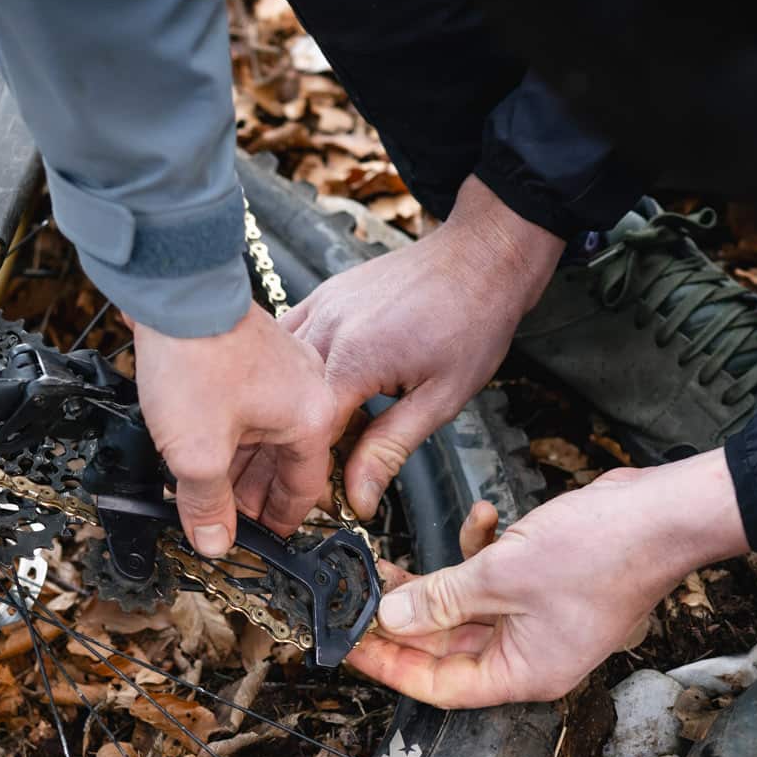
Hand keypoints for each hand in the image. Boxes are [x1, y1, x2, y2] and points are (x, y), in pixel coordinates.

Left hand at [133, 306, 339, 555]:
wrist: (171, 292)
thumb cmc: (195, 360)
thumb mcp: (196, 453)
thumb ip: (206, 505)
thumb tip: (214, 542)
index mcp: (311, 417)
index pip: (304, 489)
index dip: (278, 522)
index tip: (257, 541)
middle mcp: (306, 390)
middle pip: (283, 461)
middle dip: (250, 495)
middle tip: (221, 520)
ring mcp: (281, 366)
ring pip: (262, 433)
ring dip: (234, 464)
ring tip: (202, 489)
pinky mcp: (252, 351)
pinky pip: (247, 406)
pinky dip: (226, 431)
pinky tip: (195, 445)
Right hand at [273, 175, 562, 518]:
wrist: (481, 255)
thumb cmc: (473, 321)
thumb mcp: (441, 398)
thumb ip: (390, 448)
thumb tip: (357, 498)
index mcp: (354, 359)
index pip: (308, 434)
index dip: (308, 474)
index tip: (318, 501)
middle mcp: (326, 328)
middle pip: (281, 407)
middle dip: (280, 450)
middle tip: (288, 485)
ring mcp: (320, 307)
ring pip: (275, 374)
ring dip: (277, 412)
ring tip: (286, 446)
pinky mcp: (323, 297)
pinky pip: (287, 342)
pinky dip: (284, 373)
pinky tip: (293, 394)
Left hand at [348, 450, 750, 706]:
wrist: (664, 513)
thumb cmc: (603, 553)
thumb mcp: (502, 576)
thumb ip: (440, 600)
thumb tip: (391, 619)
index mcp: (524, 672)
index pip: (439, 687)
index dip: (390, 667)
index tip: (350, 645)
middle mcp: (531, 653)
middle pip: (447, 648)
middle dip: (403, 618)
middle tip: (357, 596)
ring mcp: (540, 618)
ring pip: (466, 609)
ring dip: (434, 582)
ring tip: (393, 558)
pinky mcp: (546, 583)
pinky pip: (495, 579)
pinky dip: (480, 550)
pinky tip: (481, 517)